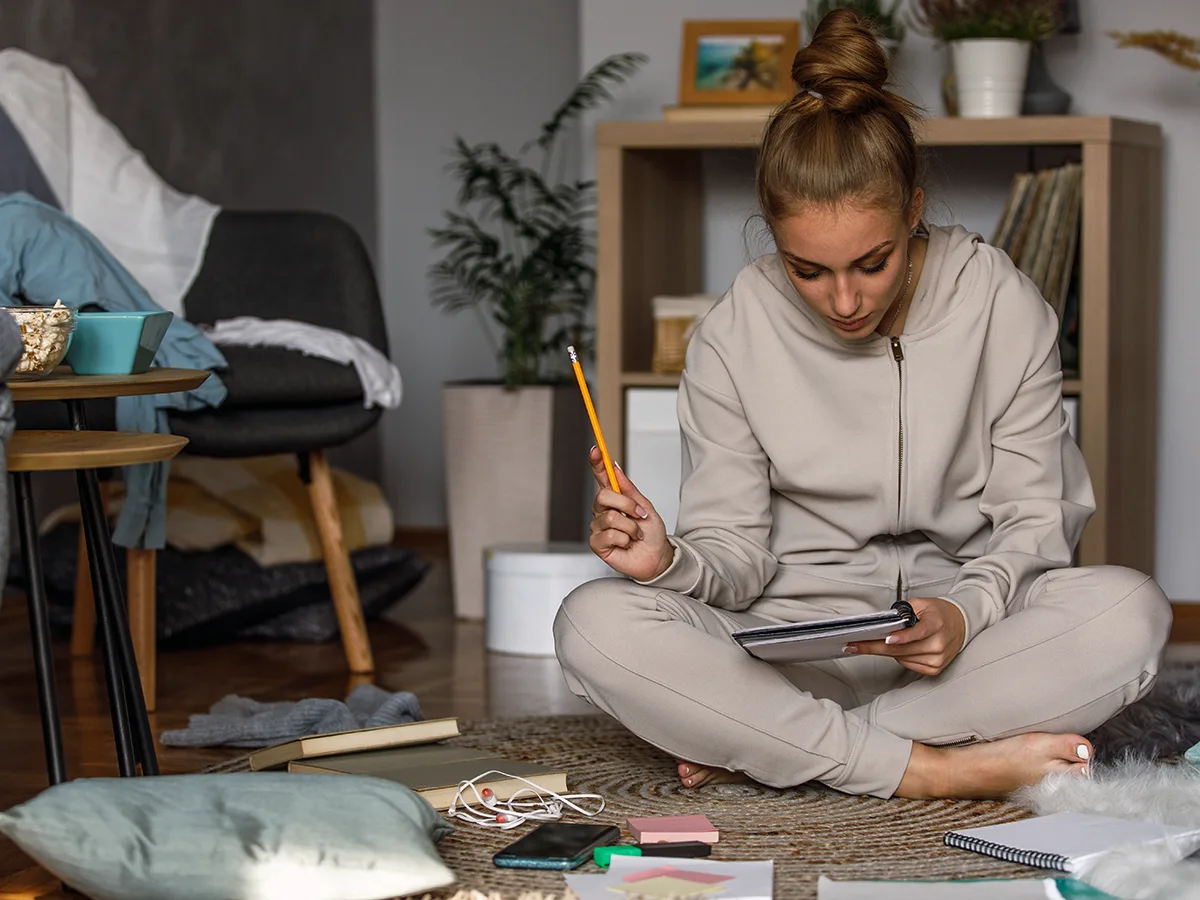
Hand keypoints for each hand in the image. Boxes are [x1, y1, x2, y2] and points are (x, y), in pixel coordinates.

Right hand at [587, 446, 673, 581]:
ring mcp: (598, 527)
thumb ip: (627, 487)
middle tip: (640, 515)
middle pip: (603, 496)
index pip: (601, 477)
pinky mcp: (597, 543)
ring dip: (630, 527)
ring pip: (609, 517)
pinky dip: (624, 539)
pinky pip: (608, 535)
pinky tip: (627, 544)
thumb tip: (614, 466)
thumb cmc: (651, 533)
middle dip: (626, 505)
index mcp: (614, 499)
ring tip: (636, 535)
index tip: (596, 450)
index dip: (597, 463)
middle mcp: (602, 511)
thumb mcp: (644, 505)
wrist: (657, 557)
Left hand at [846, 597, 966, 675]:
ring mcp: (937, 659)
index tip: (886, 639)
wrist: (961, 624)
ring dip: (887, 651)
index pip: (918, 633)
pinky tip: (898, 648)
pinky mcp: (934, 669)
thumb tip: (884, 623)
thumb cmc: (939, 613)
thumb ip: (904, 612)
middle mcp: (938, 644)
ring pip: (902, 658)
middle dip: (875, 647)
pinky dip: (899, 656)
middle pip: (902, 649)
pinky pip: (908, 665)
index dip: (902, 637)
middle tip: (854, 645)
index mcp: (936, 625)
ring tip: (874, 642)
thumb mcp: (922, 604)